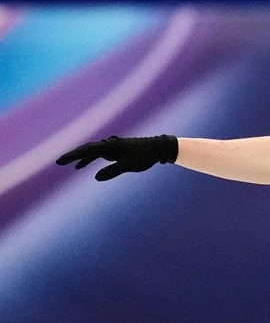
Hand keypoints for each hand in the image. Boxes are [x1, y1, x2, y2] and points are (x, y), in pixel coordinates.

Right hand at [55, 135, 177, 180]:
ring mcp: (111, 148)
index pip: (88, 150)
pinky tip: (80, 167)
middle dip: (72, 155)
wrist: (157, 148)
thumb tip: (96, 177)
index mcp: (110, 146)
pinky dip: (88, 160)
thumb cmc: (145, 156)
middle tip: (58, 162)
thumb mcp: (130, 165)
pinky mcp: (114, 151)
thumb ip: (113, 171)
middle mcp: (108, 145)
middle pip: (86, 149)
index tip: (61, 160)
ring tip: (65, 164)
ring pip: (90, 152)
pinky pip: (97, 155)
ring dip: (78, 157)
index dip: (73, 155)